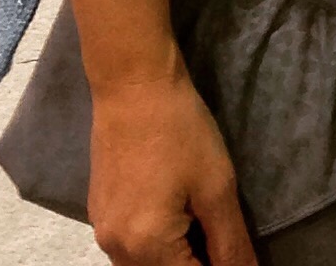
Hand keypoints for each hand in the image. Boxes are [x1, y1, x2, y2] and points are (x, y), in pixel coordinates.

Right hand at [87, 64, 257, 265]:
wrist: (132, 87)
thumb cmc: (180, 131)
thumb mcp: (216, 186)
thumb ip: (230, 242)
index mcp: (146, 248)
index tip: (236, 255)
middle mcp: (116, 251)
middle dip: (196, 263)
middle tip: (222, 237)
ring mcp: (102, 234)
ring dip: (176, 258)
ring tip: (203, 225)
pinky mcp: (99, 216)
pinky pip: (129, 250)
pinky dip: (156, 246)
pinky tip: (179, 217)